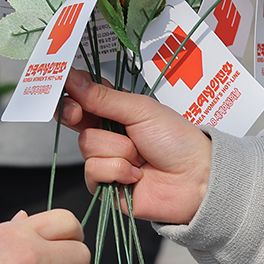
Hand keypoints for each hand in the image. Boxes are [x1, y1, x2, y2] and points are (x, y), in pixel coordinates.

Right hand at [61, 69, 211, 224]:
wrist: (196, 180)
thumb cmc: (177, 141)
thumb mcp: (140, 110)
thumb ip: (102, 97)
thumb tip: (72, 78)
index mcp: (115, 110)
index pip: (82, 96)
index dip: (71, 93)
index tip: (67, 89)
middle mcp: (107, 133)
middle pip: (75, 120)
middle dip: (82, 117)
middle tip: (85, 115)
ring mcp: (105, 159)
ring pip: (86, 146)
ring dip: (117, 150)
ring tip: (140, 156)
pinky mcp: (104, 185)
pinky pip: (93, 172)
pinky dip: (117, 171)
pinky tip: (136, 176)